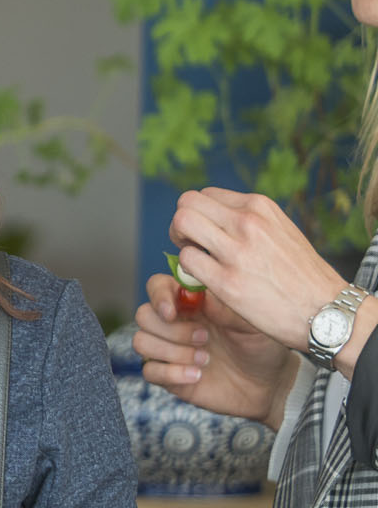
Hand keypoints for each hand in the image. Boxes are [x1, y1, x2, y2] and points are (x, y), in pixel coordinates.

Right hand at [134, 272, 298, 427]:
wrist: (269, 385)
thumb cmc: (261, 347)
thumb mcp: (250, 323)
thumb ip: (223, 307)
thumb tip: (197, 294)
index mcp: (191, 303)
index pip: (157, 287)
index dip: (159, 296)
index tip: (173, 311)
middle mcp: (174, 323)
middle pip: (144, 315)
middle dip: (172, 329)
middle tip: (205, 338)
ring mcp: (168, 350)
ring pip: (141, 342)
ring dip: (172, 351)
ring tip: (205, 360)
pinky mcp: (167, 376)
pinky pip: (149, 370)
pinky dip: (172, 373)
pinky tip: (197, 376)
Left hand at [169, 188, 346, 351]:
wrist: (328, 311)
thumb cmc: (303, 276)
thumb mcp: (281, 232)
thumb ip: (250, 222)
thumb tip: (216, 220)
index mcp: (260, 207)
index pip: (205, 195)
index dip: (197, 214)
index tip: (205, 233)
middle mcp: (247, 222)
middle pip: (187, 203)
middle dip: (181, 223)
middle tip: (191, 244)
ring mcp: (237, 251)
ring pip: (181, 224)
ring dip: (180, 242)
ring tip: (196, 259)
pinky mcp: (227, 282)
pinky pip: (186, 261)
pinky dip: (187, 270)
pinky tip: (203, 280)